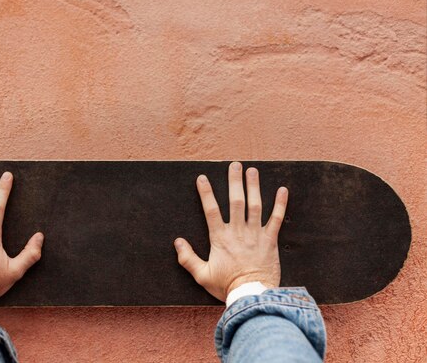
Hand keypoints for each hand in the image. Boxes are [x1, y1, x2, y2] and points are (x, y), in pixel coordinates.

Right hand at [174, 162, 287, 301]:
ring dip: (254, 186)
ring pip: (255, 205)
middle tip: (234, 165)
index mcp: (220, 238)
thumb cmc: (227, 286)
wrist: (252, 296)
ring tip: (252, 170)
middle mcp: (238, 232)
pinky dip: (280, 204)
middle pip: (236, 201)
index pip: (211, 210)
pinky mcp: (270, 241)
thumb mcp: (202, 275)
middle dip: (234, 181)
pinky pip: (277, 219)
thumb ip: (188, 258)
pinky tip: (283, 190)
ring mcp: (255, 235)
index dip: (206, 193)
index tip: (202, 178)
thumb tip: (177, 242)